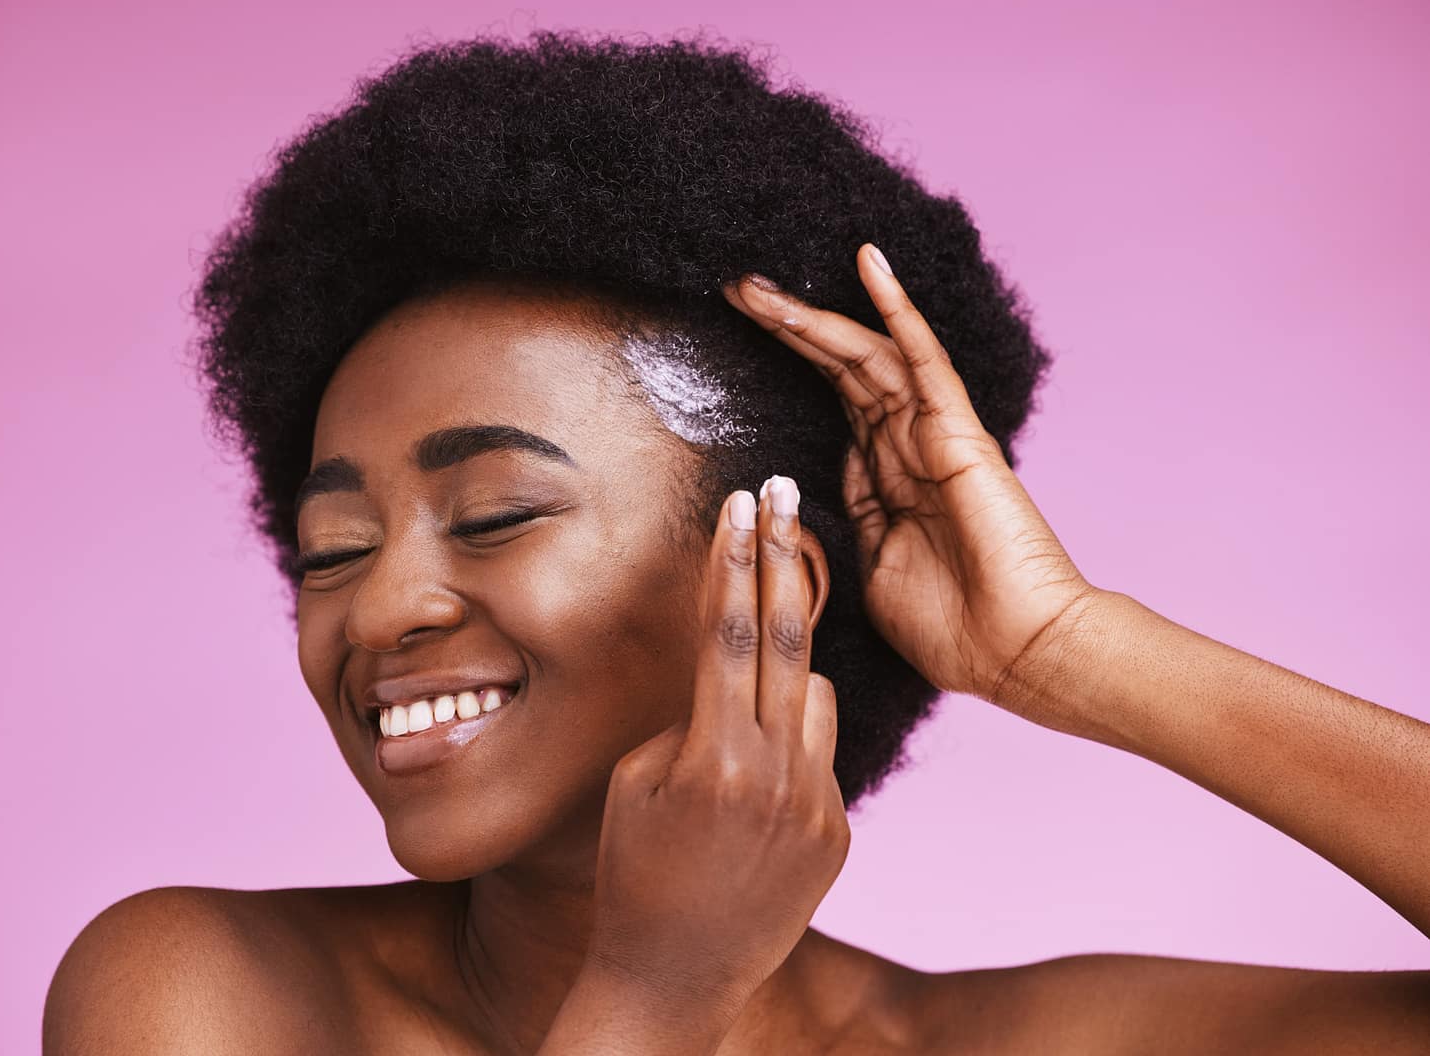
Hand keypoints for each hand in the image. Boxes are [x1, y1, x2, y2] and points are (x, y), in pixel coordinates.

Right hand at [584, 479, 848, 1016]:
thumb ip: (696, 718)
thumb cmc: (632, 871)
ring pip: (817, 694)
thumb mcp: (639, 781)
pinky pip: (821, 754)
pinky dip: (790, 747)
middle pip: (790, 638)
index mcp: (714, 757)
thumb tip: (738, 673)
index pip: (729, 631)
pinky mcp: (839, 832)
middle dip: (785, 557)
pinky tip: (750, 794)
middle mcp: (776, 775)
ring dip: (784, 677)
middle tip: (786, 496)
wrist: (673, 976)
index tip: (742, 503)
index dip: (735, 559)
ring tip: (737, 716)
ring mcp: (816, 805)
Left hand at [721, 245, 1102, 726]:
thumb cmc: (948, 628)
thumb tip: (815, 485)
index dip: (790, 361)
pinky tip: (868, 262)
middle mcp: (909, 444)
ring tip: (758, 284)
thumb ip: (850, 520)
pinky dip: (897, 309)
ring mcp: (934, 433)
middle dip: (788, 327)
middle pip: (841, 367)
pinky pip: (922, 359)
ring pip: (866, 355)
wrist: (1014, 654)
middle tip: (737, 287)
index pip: (833, 399)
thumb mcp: (872, 569)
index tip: (740, 328)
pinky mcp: (957, 432)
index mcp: (888, 477)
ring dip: (813, 316)